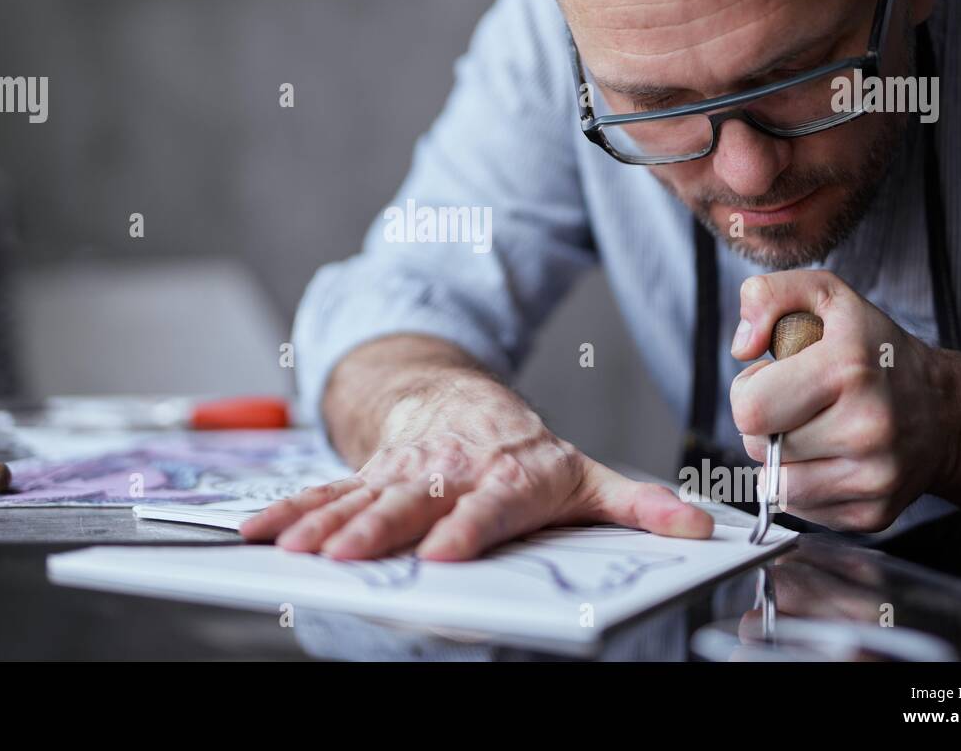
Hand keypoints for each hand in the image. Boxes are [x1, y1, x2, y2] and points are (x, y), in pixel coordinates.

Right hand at [241, 371, 712, 559]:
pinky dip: (290, 510)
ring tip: (290, 548)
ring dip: (322, 523)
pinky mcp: (368, 476)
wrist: (463, 403)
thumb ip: (638, 506)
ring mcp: (403, 473)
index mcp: (509, 474)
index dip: (470, 526)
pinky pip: (325, 492)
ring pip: (360, 497)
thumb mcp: (586, 474)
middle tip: (345, 558)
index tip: (449, 550)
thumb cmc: (525, 450)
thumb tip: (701, 532)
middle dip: (376, 530)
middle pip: (413, 503)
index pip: (490, 503)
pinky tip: (258, 531)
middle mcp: (450, 472)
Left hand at [729, 270, 954, 532]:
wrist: (947, 411)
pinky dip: (803, 485)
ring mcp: (874, 477)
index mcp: (849, 370)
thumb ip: (767, 296)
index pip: (749, 408)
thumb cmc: (874, 352)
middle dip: (764, 425)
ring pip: (774, 484)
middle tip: (798, 406)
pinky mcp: (872, 514)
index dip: (750, 391)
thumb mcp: (825, 296)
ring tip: (812, 431)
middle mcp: (867, 428)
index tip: (777, 379)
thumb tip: (742, 348)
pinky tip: (830, 458)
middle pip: (757, 446)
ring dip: (780, 459)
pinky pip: (799, 508)